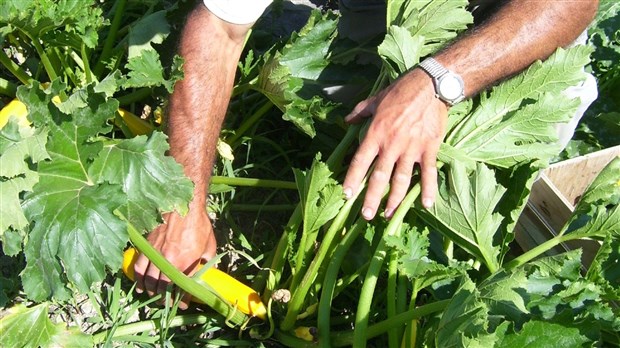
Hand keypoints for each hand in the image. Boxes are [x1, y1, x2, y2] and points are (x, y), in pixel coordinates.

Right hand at [133, 208, 216, 308]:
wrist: (183, 204)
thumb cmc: (199, 224)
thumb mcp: (209, 245)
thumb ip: (206, 262)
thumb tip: (205, 272)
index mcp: (186, 263)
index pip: (182, 288)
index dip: (183, 299)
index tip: (183, 303)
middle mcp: (169, 261)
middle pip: (163, 287)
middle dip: (164, 297)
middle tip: (166, 300)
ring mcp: (155, 254)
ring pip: (148, 280)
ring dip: (150, 290)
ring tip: (152, 294)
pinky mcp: (146, 246)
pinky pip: (139, 267)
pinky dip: (138, 279)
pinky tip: (140, 284)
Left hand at [343, 69, 446, 219]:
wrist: (431, 85)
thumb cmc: (401, 91)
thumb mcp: (376, 99)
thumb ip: (360, 112)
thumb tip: (346, 121)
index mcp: (376, 133)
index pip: (361, 160)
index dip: (353, 178)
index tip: (347, 194)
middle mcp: (392, 144)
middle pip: (380, 176)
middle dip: (371, 197)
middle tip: (365, 215)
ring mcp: (411, 148)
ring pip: (402, 179)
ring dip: (395, 199)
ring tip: (388, 214)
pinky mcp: (429, 148)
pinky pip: (428, 172)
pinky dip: (428, 189)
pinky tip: (426, 204)